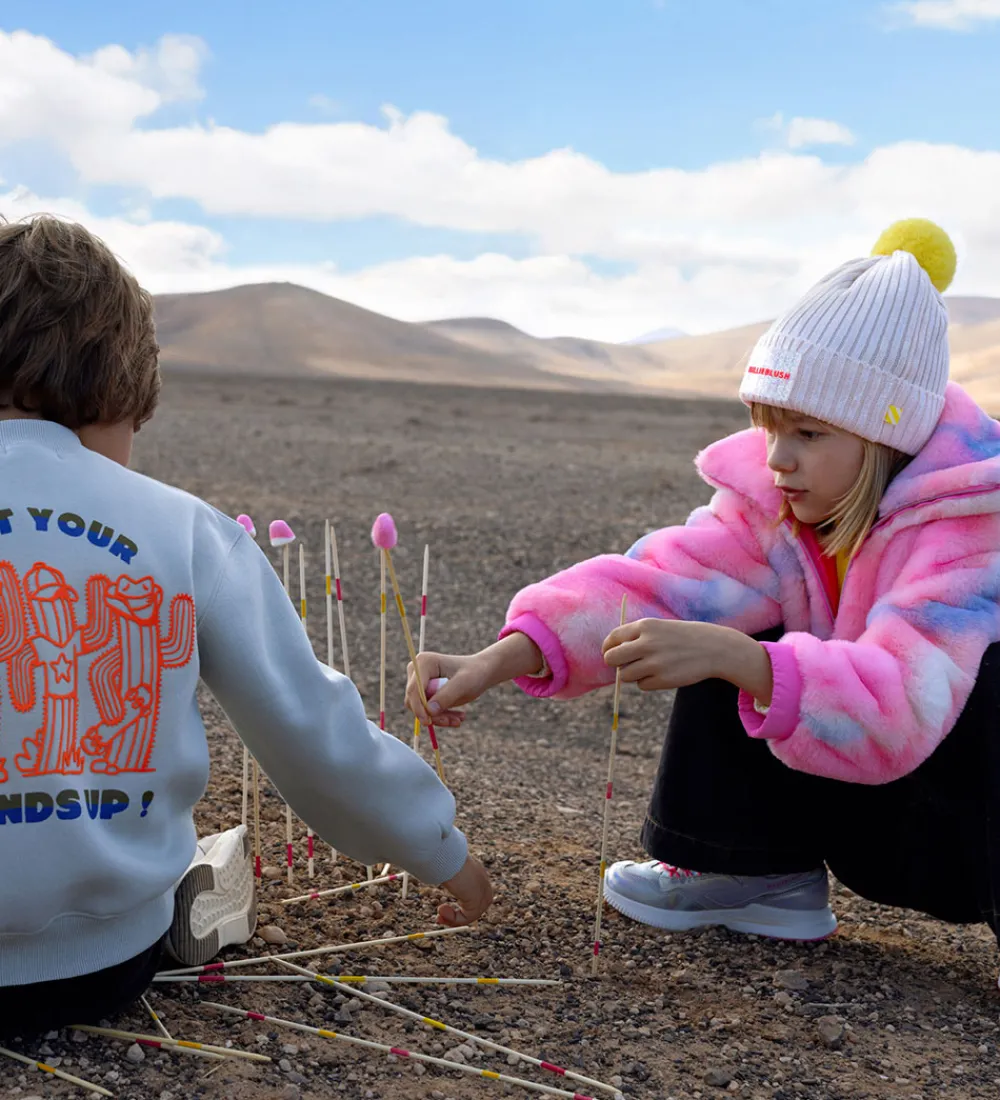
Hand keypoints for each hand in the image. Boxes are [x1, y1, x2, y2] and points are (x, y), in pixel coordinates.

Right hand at [405, 633, 543, 727]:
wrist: (481, 672)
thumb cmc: (474, 673)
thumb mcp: (464, 683)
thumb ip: (446, 695)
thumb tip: (429, 710)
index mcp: (424, 662)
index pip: (413, 689)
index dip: (418, 707)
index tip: (429, 722)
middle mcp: (417, 671)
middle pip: (414, 701)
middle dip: (432, 714)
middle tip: (452, 721)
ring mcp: (420, 683)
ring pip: (420, 709)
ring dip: (438, 718)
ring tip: (458, 719)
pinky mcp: (425, 693)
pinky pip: (427, 711)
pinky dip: (441, 717)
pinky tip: (457, 717)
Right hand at [438, 854, 492, 926]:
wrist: (445, 854)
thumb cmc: (441, 856)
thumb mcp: (446, 865)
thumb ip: (446, 873)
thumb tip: (433, 875)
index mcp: (476, 872)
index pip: (474, 894)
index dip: (460, 904)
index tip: (442, 907)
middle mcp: (482, 881)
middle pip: (476, 907)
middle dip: (458, 916)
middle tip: (439, 917)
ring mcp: (482, 891)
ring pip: (472, 914)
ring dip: (454, 919)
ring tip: (438, 915)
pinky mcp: (477, 900)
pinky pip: (467, 917)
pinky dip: (454, 919)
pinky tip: (441, 910)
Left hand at [602, 618, 734, 690]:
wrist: (714, 648)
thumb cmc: (684, 637)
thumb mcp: (660, 628)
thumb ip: (637, 637)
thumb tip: (612, 655)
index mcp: (645, 626)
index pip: (613, 638)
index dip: (607, 648)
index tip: (609, 653)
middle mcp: (647, 643)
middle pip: (612, 659)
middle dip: (614, 664)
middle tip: (623, 665)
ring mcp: (654, 663)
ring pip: (625, 675)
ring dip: (632, 675)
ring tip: (649, 668)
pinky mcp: (662, 680)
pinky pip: (642, 686)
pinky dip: (648, 682)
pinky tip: (662, 674)